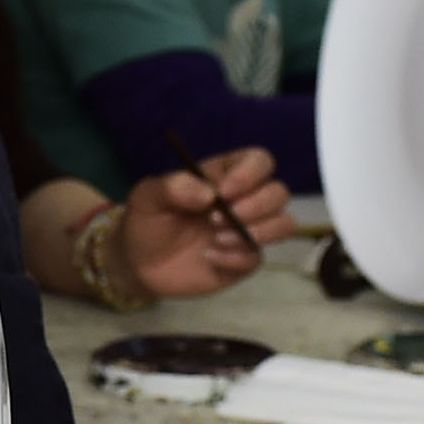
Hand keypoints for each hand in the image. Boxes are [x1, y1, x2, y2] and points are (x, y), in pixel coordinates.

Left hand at [120, 149, 290, 297]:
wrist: (139, 263)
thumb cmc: (147, 220)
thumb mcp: (148, 196)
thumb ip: (173, 186)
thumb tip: (209, 193)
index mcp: (224, 175)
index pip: (259, 161)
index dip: (250, 173)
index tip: (223, 191)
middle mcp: (243, 200)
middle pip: (279, 192)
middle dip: (255, 206)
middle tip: (214, 220)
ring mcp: (247, 230)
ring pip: (284, 223)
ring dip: (257, 231)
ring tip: (217, 239)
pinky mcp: (244, 260)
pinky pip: (259, 257)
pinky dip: (236, 258)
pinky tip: (209, 258)